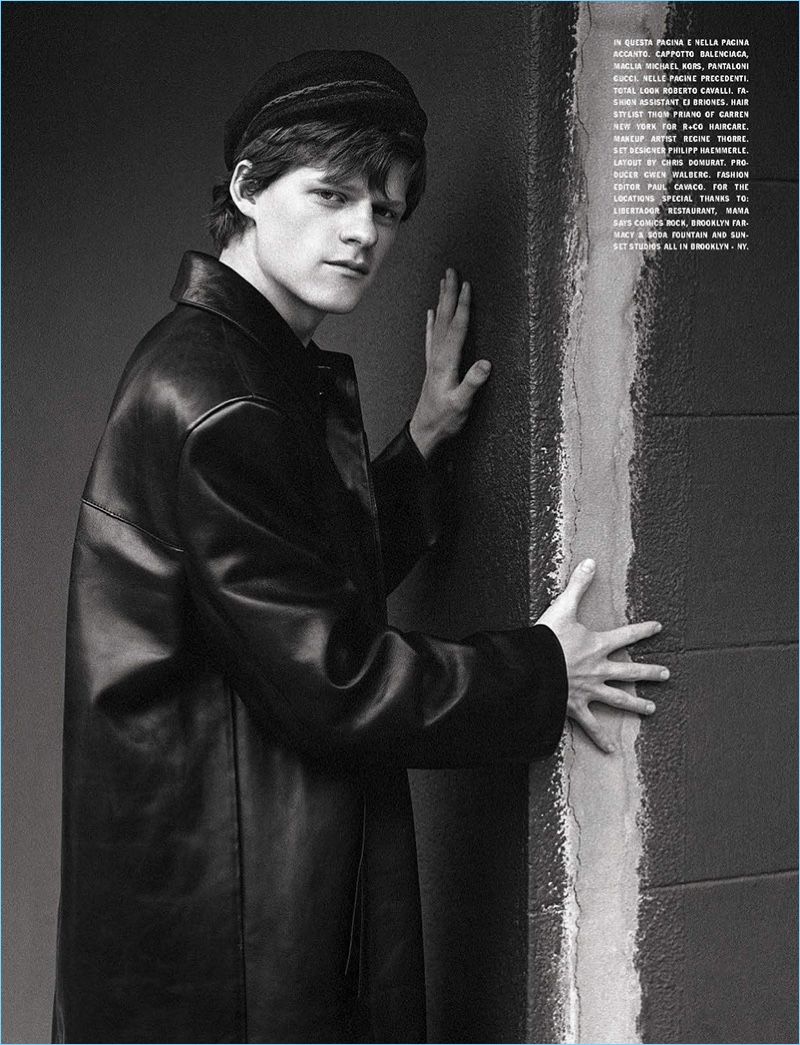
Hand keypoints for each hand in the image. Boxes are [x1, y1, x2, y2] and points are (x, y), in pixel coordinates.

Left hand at [409, 268, 491, 458]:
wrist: (425, 432)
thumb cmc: (444, 420)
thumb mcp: (461, 404)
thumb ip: (472, 383)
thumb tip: (486, 364)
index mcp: (446, 362)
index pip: (457, 328)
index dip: (463, 306)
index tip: (467, 285)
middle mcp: (438, 356)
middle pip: (445, 318)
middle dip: (449, 294)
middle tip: (451, 271)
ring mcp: (434, 360)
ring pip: (438, 323)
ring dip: (441, 302)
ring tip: (443, 283)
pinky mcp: (433, 366)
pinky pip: (432, 337)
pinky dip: (432, 323)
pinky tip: (431, 313)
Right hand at [536, 558, 668, 753]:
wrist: (533, 669)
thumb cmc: (547, 639)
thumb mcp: (563, 607)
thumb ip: (577, 586)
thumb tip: (590, 561)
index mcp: (597, 645)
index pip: (626, 635)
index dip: (643, 630)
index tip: (658, 628)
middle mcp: (599, 669)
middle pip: (630, 671)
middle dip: (649, 672)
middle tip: (666, 674)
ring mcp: (590, 691)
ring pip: (619, 699)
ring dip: (636, 704)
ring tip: (651, 709)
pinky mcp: (576, 707)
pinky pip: (591, 725)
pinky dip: (600, 738)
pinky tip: (611, 751)